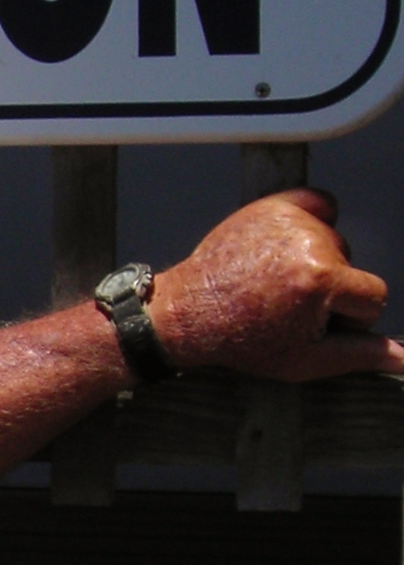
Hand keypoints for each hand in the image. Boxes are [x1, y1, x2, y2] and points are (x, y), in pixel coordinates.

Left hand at [152, 190, 403, 381]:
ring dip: (315, 261)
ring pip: (334, 242)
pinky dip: (314, 221)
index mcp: (321, 280)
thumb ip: (361, 356)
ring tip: (275, 283)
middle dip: (329, 290)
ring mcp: (290, 219)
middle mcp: (310, 242)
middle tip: (285, 306)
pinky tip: (289, 247)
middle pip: (352, 267)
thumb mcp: (306, 360)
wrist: (190, 313)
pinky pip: (319, 204)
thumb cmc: (245, 341)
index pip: (374, 296)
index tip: (313, 324)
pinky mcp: (274, 205)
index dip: (349, 318)